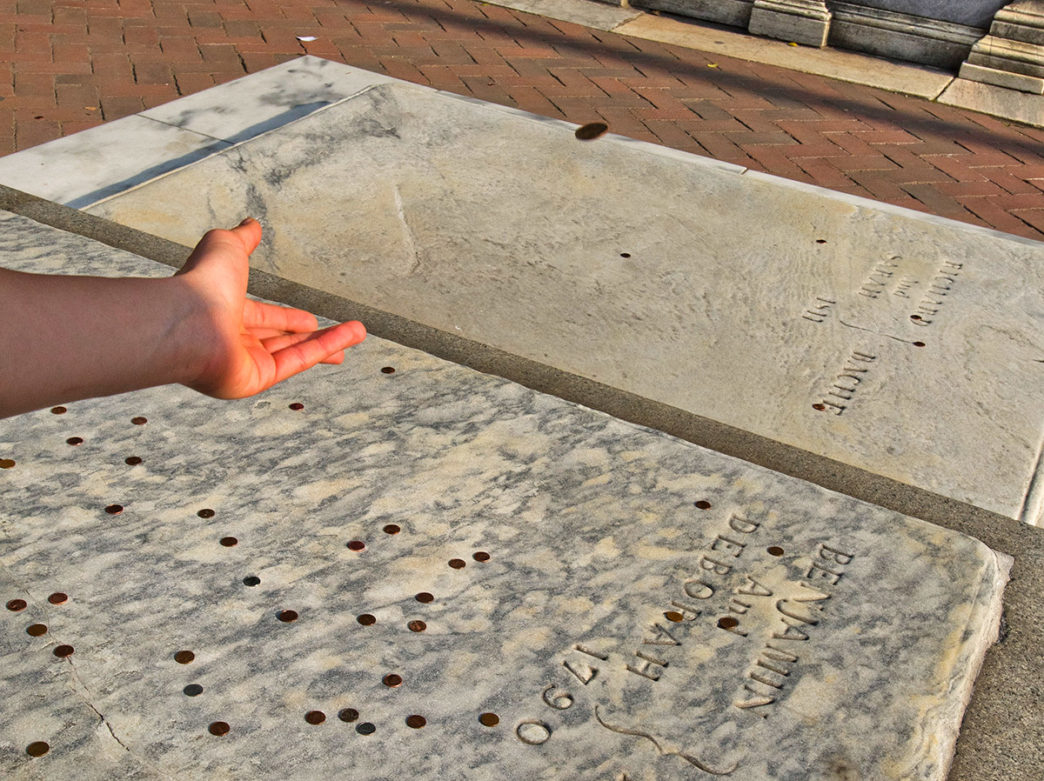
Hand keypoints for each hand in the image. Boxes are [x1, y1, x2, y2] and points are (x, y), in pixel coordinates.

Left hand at [174, 218, 365, 398]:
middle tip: (337, 335)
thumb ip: (242, 238)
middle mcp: (233, 341)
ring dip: (329, 342)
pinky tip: (350, 339)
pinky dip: (325, 349)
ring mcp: (245, 363)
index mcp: (225, 313)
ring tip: (359, 333)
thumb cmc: (202, 284)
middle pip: (280, 340)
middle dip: (310, 337)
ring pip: (295, 352)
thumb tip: (252, 223)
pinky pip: (298, 362)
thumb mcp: (226, 247)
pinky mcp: (258, 379)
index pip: (262, 317)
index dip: (287, 317)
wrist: (189, 319)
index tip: (310, 319)